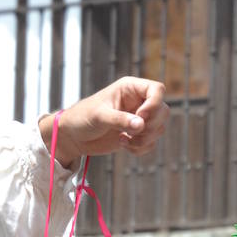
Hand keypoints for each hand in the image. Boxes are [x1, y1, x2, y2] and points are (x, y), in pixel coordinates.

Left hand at [39, 77, 168, 166]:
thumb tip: (141, 125)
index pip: (157, 90)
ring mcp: (139, 119)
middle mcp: (138, 102)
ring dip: (145, 139)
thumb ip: (120, 119)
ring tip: (124, 140)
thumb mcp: (99, 116)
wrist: (73, 136)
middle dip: (151, 126)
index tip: (141, 117)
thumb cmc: (82, 117)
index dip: (154, 104)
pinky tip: (124, 145)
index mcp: (130, 88)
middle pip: (163, 111)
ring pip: (159, 129)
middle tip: (132, 132)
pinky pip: (152, 143)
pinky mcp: (138, 135)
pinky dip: (141, 148)